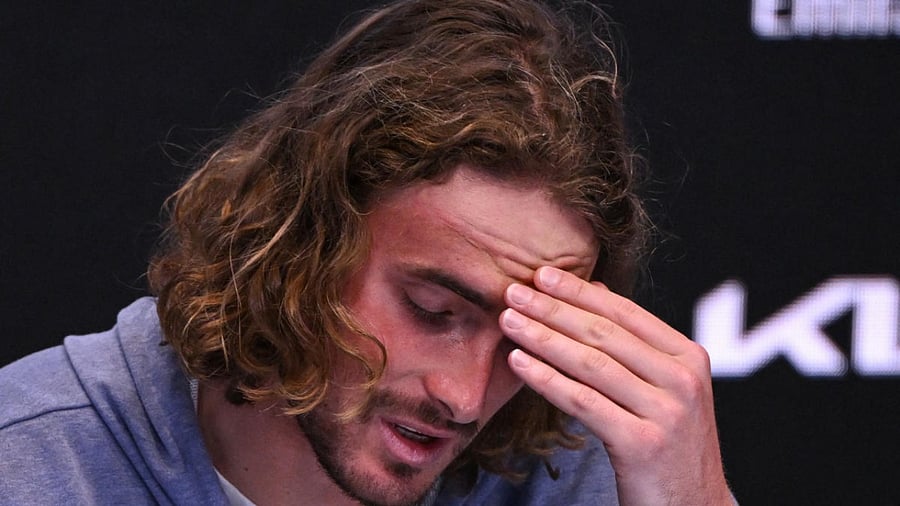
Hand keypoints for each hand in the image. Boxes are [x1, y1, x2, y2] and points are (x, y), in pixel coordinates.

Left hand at [500, 266, 732, 505]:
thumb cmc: (668, 443)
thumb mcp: (662, 387)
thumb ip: (633, 343)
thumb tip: (594, 292)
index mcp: (689, 357)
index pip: (625, 313)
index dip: (580, 292)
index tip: (542, 275)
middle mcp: (683, 380)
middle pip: (604, 334)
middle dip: (553, 309)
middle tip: (513, 291)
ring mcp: (667, 412)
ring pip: (590, 364)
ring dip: (543, 338)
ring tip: (508, 321)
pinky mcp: (643, 444)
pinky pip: (583, 402)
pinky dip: (546, 379)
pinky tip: (519, 363)